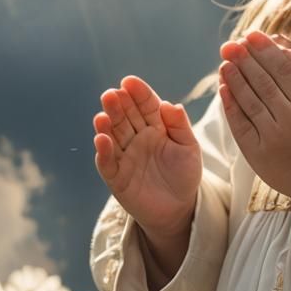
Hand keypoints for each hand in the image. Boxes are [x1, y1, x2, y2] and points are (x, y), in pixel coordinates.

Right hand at [92, 75, 201, 237]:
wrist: (178, 209)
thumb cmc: (184, 174)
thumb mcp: (189, 148)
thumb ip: (180, 126)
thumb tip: (170, 104)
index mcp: (156, 126)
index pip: (146, 105)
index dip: (138, 93)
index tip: (129, 81)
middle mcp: (137, 137)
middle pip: (126, 117)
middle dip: (118, 105)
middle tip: (112, 94)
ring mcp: (125, 156)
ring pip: (113, 136)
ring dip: (106, 125)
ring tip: (103, 115)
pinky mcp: (116, 177)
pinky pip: (107, 163)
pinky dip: (103, 151)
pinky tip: (102, 139)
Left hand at [218, 31, 290, 208]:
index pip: (290, 64)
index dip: (270, 48)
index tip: (254, 35)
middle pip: (268, 75)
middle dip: (249, 55)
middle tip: (234, 42)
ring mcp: (277, 131)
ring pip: (253, 95)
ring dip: (237, 74)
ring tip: (226, 59)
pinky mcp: (261, 151)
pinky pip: (242, 122)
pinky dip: (232, 103)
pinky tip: (224, 86)